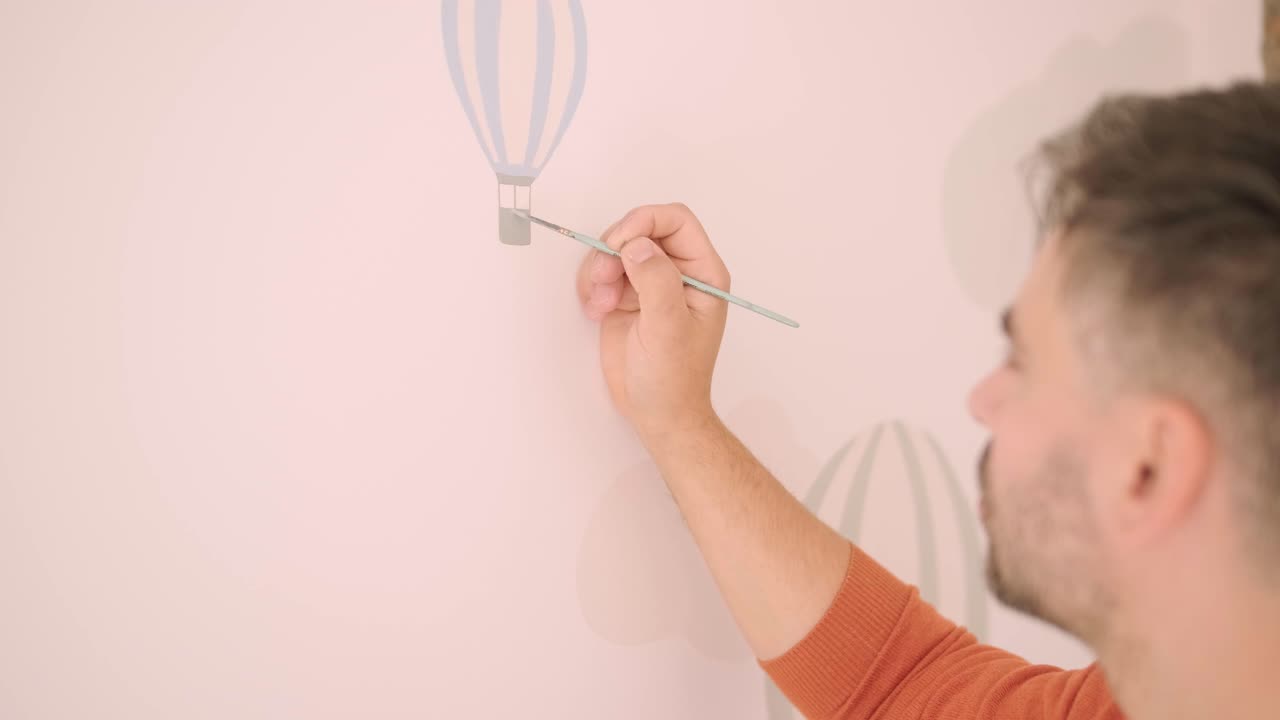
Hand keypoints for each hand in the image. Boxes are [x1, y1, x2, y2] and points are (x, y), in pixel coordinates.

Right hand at [575, 203, 730, 440]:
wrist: (658, 413)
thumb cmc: (674, 378)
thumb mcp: (668, 328)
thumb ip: (656, 281)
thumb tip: (636, 245)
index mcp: (702, 272)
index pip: (676, 220)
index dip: (644, 221)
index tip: (619, 244)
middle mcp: (678, 271)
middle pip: (640, 228)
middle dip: (614, 248)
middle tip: (602, 279)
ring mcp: (650, 282)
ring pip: (617, 248)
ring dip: (599, 269)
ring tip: (599, 303)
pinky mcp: (627, 296)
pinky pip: (603, 270)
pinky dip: (592, 284)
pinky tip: (596, 310)